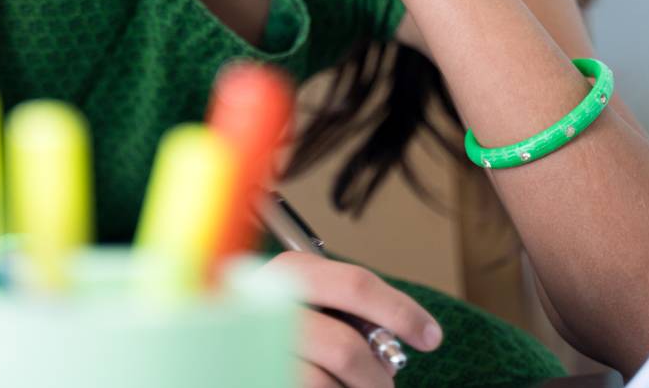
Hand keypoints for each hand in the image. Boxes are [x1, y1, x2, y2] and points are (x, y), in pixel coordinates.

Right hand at [255, 250, 443, 386]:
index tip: (431, 337)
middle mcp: (269, 306)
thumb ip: (345, 310)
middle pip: (347, 349)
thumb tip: (390, 345)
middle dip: (378, 377)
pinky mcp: (256, 376)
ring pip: (330, 384)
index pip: (358, 285)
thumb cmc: (277, 324)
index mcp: (291, 271)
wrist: (218, 347)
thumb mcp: (307, 301)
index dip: (403, 312)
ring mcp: (257, 348)